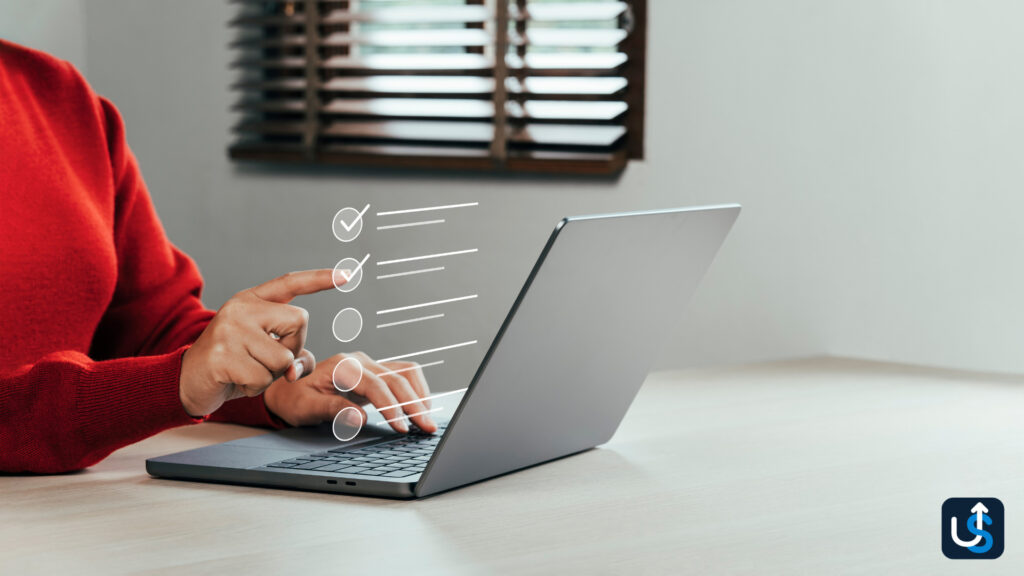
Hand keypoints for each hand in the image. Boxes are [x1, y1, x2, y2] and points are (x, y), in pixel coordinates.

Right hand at [179, 269, 339, 416]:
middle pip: (300, 322)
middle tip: (266, 359)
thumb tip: (298, 369)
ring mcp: (230, 330)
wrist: (187, 380)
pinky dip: (255, 388)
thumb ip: (291, 352)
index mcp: (252, 300)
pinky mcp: (222, 355)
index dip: (320, 279)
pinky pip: (263, 379)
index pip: (290, 282)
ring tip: (247, 370)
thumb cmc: (232, 364)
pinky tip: (236, 381)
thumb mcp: (264, 351)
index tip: (348, 274)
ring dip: (271, 375)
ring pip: (283, 357)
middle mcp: (241, 308)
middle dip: (293, 347)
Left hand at [264, 352, 436, 433]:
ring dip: (420, 395)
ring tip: (428, 420)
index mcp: (343, 367)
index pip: (377, 385)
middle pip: (397, 378)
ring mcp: (369, 365)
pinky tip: (420, 409)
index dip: (392, 407)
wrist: (286, 388)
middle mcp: (359, 361)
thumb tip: (360, 418)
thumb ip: (333, 410)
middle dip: (415, 404)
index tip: (402, 428)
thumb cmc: (293, 398)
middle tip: (427, 428)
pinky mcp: (375, 373)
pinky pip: (404, 375)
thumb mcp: (305, 408)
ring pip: (406, 372)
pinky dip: (416, 390)